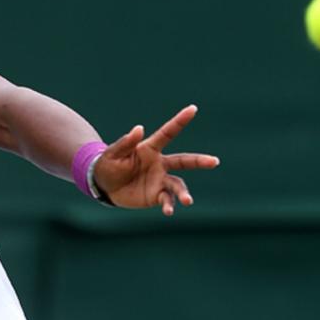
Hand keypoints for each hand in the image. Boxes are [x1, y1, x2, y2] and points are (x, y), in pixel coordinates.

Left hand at [93, 105, 218, 216]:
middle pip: (184, 161)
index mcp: (150, 149)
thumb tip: (139, 128)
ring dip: (183, 193)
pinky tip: (169, 211)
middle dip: (200, 161)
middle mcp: (160, 163)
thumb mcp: (113, 153)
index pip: (168, 133)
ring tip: (188, 201)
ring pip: (178, 185)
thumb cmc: (108, 164)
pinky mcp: (156, 195)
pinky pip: (166, 200)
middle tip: (215, 162)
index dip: (180, 121)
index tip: (193, 108)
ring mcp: (160, 180)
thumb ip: (126, 142)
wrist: (104, 186)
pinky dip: (169, 205)